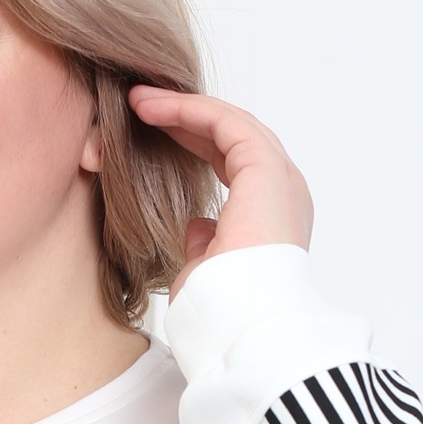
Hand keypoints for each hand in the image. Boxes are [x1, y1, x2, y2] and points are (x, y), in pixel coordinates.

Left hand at [127, 87, 313, 295]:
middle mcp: (283, 193)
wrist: (240, 324)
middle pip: (231, 137)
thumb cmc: (221, 311)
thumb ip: (205, 242)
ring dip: (183, 108)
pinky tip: (153, 108)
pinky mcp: (267, 169)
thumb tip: (196, 226)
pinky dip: (189, 111)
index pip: (231, 163)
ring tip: (139, 100)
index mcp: (271, 216)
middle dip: (185, 118)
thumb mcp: (204, 270)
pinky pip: (225, 124)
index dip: (191, 143)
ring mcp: (280, 179)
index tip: (149, 133)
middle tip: (140, 105)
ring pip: (229, 125)